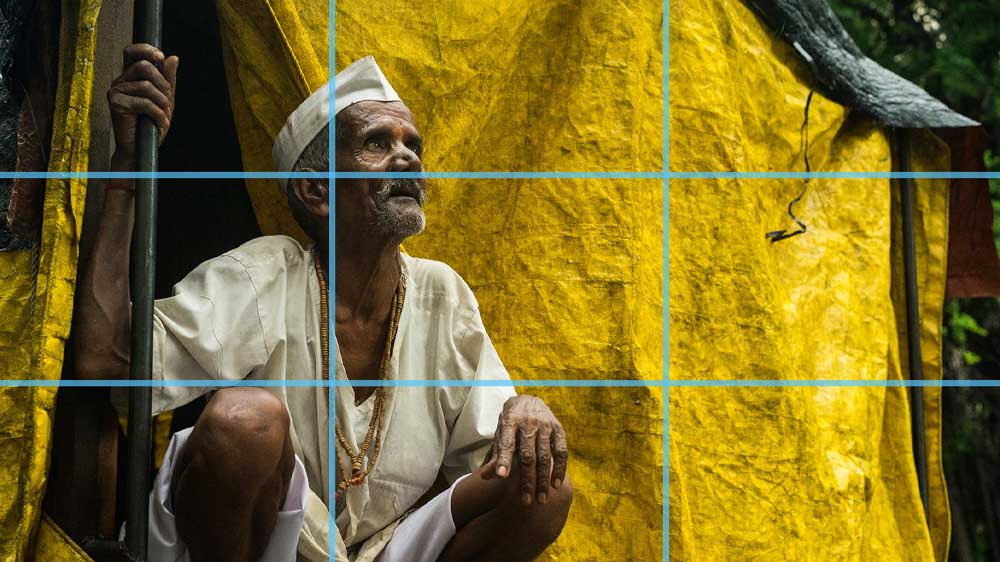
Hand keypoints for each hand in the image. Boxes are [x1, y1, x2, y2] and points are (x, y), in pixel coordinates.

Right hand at [108, 43, 178, 161]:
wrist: (141, 147)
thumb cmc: (152, 123)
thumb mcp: (165, 99)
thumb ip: (168, 79)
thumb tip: (173, 57)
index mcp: (130, 76)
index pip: (132, 52)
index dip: (146, 50)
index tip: (161, 57)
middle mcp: (120, 81)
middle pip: (144, 67)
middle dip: (164, 85)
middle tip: (168, 103)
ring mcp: (115, 91)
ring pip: (146, 85)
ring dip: (162, 103)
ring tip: (165, 116)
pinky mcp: (115, 104)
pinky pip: (144, 102)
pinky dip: (158, 114)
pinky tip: (160, 123)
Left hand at [482, 395, 568, 505]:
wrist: (529, 400)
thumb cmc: (510, 424)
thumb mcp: (500, 434)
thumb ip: (494, 454)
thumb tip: (484, 477)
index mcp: (509, 421)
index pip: (506, 443)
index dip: (503, 459)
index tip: (501, 476)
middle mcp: (528, 423)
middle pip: (527, 455)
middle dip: (527, 480)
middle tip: (525, 502)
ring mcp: (545, 425)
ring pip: (545, 456)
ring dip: (543, 480)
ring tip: (541, 500)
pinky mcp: (558, 428)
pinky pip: (562, 451)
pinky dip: (560, 469)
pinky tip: (556, 485)